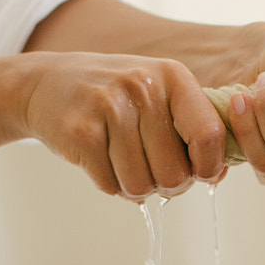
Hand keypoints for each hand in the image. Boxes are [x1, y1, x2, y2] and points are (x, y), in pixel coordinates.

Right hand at [18, 52, 228, 200]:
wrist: (45, 83)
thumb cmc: (114, 98)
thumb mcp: (158, 95)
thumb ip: (193, 128)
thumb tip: (219, 173)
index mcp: (172, 76)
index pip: (210, 135)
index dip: (208, 167)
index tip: (197, 173)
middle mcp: (143, 87)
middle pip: (175, 174)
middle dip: (165, 185)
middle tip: (150, 170)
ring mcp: (109, 108)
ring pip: (141, 186)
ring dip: (135, 187)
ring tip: (123, 163)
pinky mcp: (81, 132)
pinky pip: (111, 185)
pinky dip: (109, 183)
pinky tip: (100, 160)